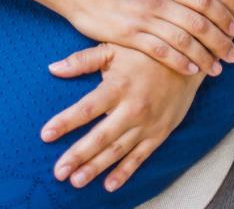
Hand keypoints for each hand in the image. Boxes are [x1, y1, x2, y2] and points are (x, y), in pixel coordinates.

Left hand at [40, 40, 206, 193]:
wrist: (188, 59)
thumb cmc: (145, 51)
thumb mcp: (114, 47)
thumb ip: (82, 60)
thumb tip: (52, 68)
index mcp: (118, 86)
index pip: (86, 108)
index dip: (65, 122)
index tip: (45, 135)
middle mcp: (132, 108)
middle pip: (100, 137)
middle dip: (77, 155)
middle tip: (58, 171)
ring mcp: (147, 124)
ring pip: (117, 151)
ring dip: (96, 168)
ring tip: (76, 181)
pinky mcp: (159, 133)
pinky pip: (140, 157)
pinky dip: (125, 172)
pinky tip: (109, 185)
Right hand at [58, 0, 233, 76]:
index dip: (221, 14)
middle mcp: (157, 0)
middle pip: (197, 22)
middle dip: (219, 40)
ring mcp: (144, 18)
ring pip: (182, 39)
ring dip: (204, 55)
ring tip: (217, 68)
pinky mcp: (130, 35)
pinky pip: (160, 50)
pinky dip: (179, 61)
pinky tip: (192, 70)